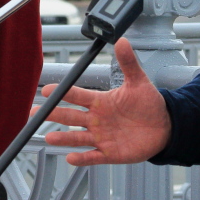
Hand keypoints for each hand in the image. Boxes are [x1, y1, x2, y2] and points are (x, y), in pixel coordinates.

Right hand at [33, 38, 171, 165]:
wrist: (164, 126)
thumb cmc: (148, 104)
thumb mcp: (138, 82)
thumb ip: (128, 63)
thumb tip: (122, 41)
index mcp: (101, 101)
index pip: (78, 96)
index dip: (63, 93)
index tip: (47, 90)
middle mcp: (97, 119)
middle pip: (71, 117)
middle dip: (53, 114)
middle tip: (36, 113)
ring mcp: (102, 136)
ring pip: (78, 137)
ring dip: (63, 138)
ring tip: (49, 138)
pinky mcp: (110, 153)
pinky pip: (93, 156)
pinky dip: (82, 158)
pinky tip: (71, 157)